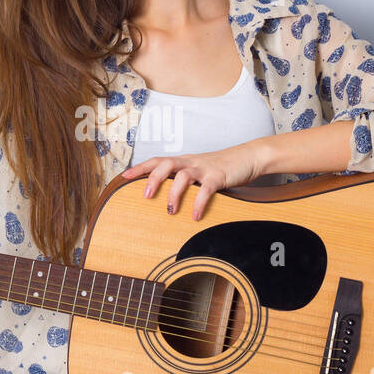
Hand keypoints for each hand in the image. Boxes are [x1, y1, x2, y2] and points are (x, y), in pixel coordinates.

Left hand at [121, 143, 264, 220]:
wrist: (248, 157)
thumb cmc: (221, 167)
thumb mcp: (199, 171)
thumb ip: (185, 180)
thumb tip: (168, 197)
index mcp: (184, 161)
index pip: (158, 160)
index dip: (141, 167)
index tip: (125, 177)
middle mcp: (191, 162)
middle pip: (166, 164)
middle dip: (152, 179)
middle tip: (145, 196)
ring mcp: (204, 168)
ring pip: (183, 176)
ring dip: (174, 194)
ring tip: (170, 211)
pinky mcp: (218, 176)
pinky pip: (206, 190)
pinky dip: (199, 203)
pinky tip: (195, 216)